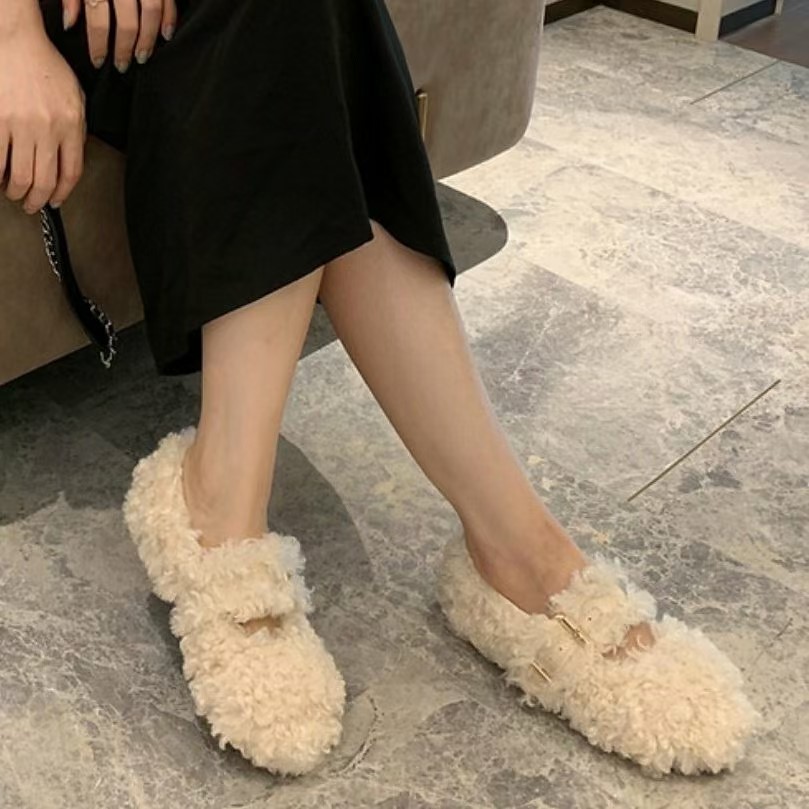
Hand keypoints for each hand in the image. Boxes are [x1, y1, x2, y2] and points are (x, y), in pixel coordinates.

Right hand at [0, 24, 85, 213]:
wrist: (17, 41)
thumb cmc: (45, 68)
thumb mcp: (75, 100)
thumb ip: (75, 132)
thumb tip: (68, 163)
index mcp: (72, 125)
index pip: (71, 173)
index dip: (62, 194)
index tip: (54, 202)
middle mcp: (48, 128)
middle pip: (44, 181)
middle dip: (37, 200)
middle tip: (30, 205)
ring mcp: (20, 125)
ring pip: (20, 176)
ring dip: (15, 191)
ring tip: (13, 192)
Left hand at [62, 0, 176, 71]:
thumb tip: (69, 24)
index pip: (98, 19)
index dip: (98, 44)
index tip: (98, 62)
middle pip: (127, 23)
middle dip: (125, 48)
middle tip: (122, 66)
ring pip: (150, 15)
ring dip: (148, 40)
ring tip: (142, 57)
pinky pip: (168, 3)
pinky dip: (170, 19)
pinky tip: (166, 36)